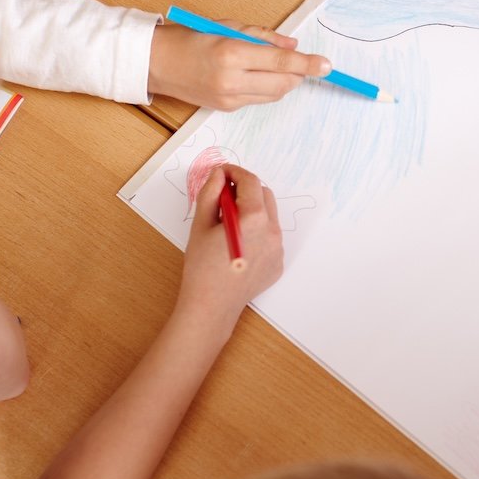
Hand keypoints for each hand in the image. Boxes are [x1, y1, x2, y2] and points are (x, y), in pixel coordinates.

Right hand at [147, 21, 329, 109]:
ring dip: (284, 81)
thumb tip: (294, 47)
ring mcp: (229, 98)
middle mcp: (231, 80)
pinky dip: (266, 87)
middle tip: (303, 63)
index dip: (308, 64)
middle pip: (283, 83)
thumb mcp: (228, 27)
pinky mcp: (226, 108)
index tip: (327, 66)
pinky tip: (256, 75)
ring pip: (273, 94)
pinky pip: (258, 99)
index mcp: (232, 53)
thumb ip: (264, 37)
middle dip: (298, 74)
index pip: (281, 63)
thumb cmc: (189, 37)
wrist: (156, 63)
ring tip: (276, 66)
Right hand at [177, 166, 284, 321]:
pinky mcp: (278, 264)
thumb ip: (210, 194)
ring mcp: (278, 249)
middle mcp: (272, 231)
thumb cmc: (201, 266)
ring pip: (269, 217)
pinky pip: (270, 238)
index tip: (222, 173)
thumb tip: (219, 175)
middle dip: (245, 190)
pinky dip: (257, 233)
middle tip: (222, 198)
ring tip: (228, 225)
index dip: (235, 172)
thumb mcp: (201, 225)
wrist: (211, 306)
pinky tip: (238, 246)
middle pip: (264, 195)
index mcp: (254, 218)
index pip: (250, 181)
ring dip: (252, 212)